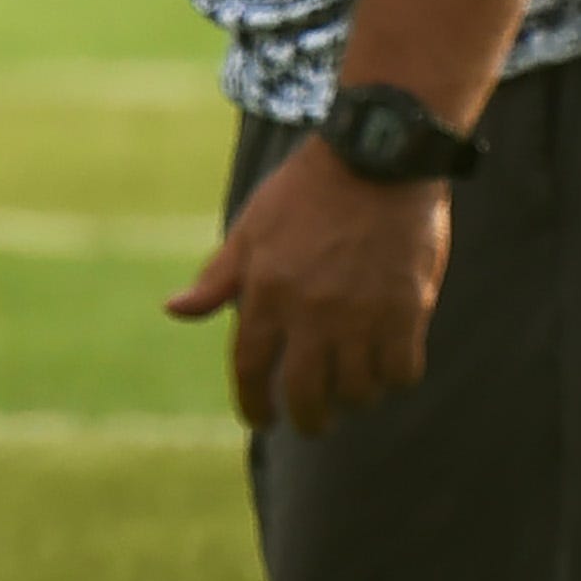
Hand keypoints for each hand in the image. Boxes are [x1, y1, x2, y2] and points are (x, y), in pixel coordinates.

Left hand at [167, 139, 449, 433]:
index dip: (252, 403)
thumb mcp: (250, 229)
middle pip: (306, 395)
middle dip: (306, 419)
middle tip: (311, 423)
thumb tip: (173, 310)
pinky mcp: (407, 311)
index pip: (250, 368)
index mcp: (265, 291)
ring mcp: (361, 314)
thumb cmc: (305, 193)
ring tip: (350, 393)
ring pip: (358, 392)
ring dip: (353, 401)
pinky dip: (393, 380)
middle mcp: (311, 310)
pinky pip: (402, 373)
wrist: (374, 157)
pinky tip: (386, 371)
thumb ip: (217, 278)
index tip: (259, 420)